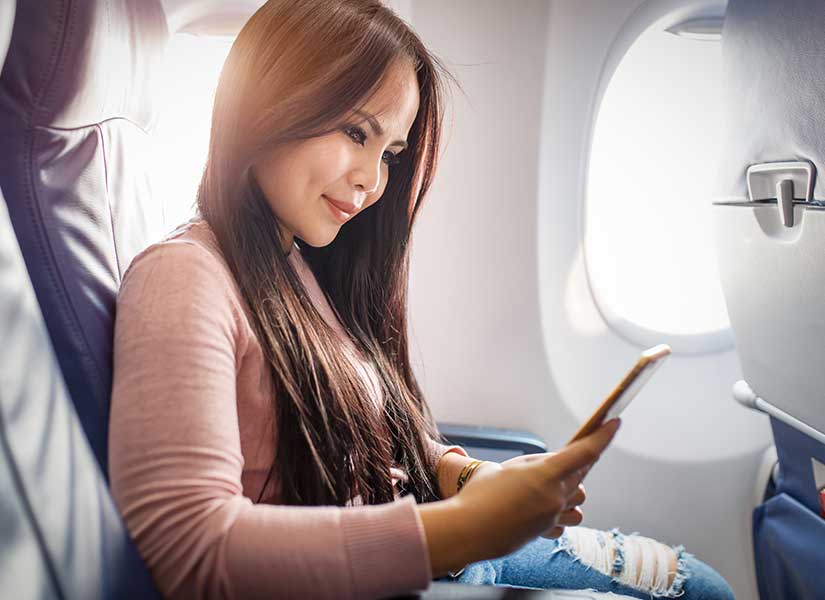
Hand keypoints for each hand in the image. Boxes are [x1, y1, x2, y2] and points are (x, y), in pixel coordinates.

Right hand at [449, 419, 619, 561]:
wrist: (467, 531)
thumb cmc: (479, 495)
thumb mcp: (505, 467)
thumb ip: (532, 464)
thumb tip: (549, 466)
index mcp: (545, 474)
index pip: (585, 452)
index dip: (602, 436)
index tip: (615, 423)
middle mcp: (555, 496)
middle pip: (581, 474)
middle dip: (574, 463)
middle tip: (553, 459)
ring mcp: (552, 516)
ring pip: (579, 500)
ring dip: (571, 489)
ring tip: (548, 486)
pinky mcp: (545, 532)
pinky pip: (565, 520)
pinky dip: (559, 513)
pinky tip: (541, 509)